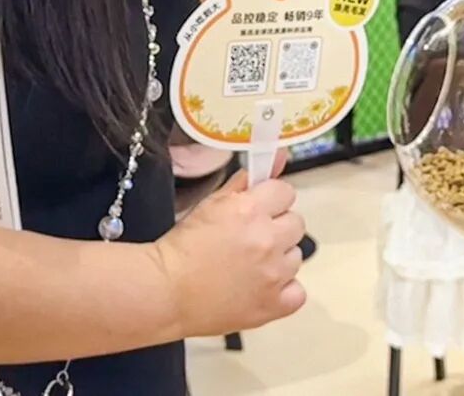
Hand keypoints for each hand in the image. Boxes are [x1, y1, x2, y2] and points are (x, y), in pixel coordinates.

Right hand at [152, 167, 305, 338]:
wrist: (165, 291)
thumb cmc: (184, 246)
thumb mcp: (214, 203)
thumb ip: (248, 181)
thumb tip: (278, 157)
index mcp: (251, 209)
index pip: (286, 192)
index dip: (272, 201)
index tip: (260, 210)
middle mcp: (267, 239)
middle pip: (296, 223)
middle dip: (277, 228)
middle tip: (253, 239)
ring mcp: (273, 274)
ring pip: (296, 256)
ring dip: (279, 259)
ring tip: (251, 266)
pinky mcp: (272, 305)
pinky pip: (297, 292)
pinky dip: (283, 291)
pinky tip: (262, 288)